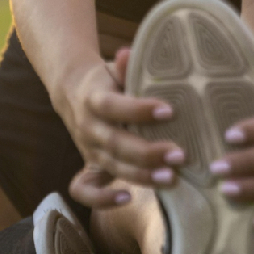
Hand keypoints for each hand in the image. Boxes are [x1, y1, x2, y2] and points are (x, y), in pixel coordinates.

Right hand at [64, 48, 185, 207]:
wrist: (73, 91)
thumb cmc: (107, 79)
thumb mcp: (114, 68)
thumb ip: (124, 66)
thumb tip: (128, 53)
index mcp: (93, 98)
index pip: (112, 106)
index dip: (139, 110)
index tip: (170, 111)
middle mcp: (88, 126)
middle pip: (114, 143)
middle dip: (148, 152)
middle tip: (180, 155)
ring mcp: (88, 149)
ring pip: (111, 166)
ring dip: (141, 176)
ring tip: (172, 177)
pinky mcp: (89, 165)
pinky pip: (85, 189)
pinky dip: (101, 200)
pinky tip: (127, 198)